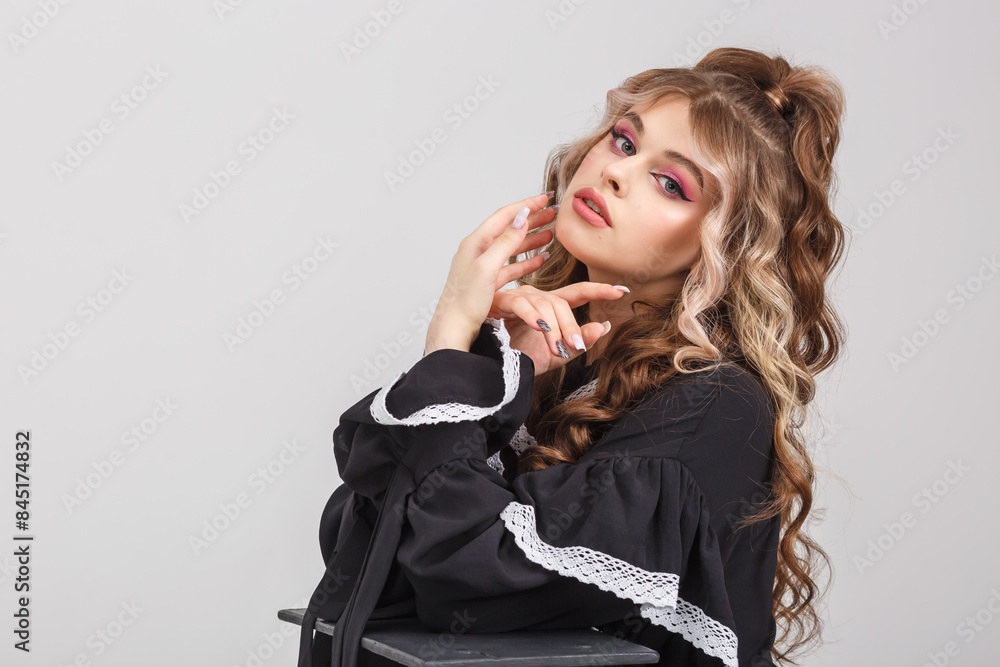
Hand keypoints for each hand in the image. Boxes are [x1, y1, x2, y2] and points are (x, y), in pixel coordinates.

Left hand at [424, 192, 556, 355]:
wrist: (453, 327)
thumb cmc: (464, 301)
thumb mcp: (487, 268)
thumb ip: (505, 242)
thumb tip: (521, 218)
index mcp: (475, 243)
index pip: (505, 216)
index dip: (527, 206)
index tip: (545, 199)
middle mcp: (478, 251)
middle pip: (509, 229)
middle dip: (532, 219)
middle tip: (553, 213)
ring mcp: (483, 266)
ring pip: (512, 247)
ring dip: (532, 239)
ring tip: (551, 233)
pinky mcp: (488, 282)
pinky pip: (511, 266)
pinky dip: (527, 261)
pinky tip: (540, 259)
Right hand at [489, 283, 627, 375]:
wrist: (489, 364)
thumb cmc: (517, 356)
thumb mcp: (555, 354)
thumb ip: (579, 341)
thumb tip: (606, 326)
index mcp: (550, 307)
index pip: (578, 294)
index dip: (599, 290)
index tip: (623, 290)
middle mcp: (536, 297)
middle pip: (561, 302)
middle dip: (572, 325)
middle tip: (576, 347)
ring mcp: (519, 297)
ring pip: (545, 305)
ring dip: (555, 329)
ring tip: (558, 349)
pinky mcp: (501, 301)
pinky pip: (521, 304)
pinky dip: (533, 316)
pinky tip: (541, 328)